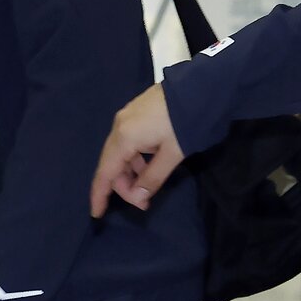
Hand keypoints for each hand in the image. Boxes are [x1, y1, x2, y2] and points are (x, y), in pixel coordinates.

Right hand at [90, 84, 186, 216]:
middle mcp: (119, 126)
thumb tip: (138, 197)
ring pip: (120, 153)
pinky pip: (128, 142)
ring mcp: (127, 117)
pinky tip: (149, 165)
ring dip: (130, 173)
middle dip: (124, 186)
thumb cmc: (187, 122)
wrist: (203, 86)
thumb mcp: (173, 154)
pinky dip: (134, 159)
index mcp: (124, 137)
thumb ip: (153, 177)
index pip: (105, 173)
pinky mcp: (137, 113)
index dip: (100, 195)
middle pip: (111, 164)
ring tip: (148, 186)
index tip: (97, 214)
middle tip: (144, 202)